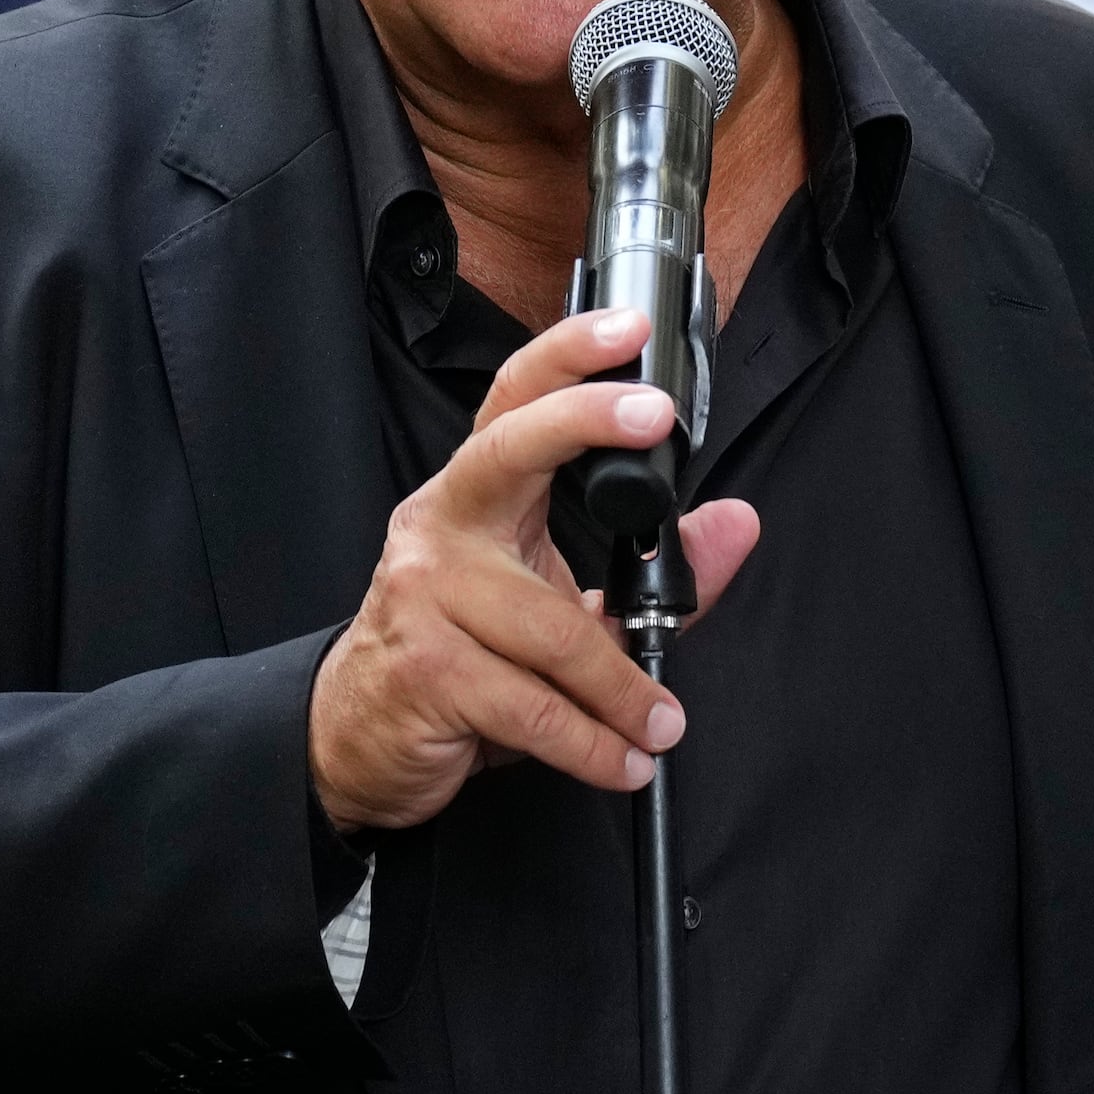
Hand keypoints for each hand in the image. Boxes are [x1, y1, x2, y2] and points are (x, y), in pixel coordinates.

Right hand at [307, 306, 762, 831]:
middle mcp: (440, 527)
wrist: (358, 737)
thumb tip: (736, 523)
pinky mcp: (428, 671)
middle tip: (655, 418)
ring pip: (553, 629)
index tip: (628, 333)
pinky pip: (533, 709)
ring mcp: (425, 596)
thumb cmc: (460, 658)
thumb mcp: (558, 606)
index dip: (568, 358)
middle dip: (585, 419)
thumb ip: (650, 569)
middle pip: (509, 451)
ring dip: (623, 689)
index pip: (513, 404)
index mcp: (473, 497)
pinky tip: (624, 760)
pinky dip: (593, 744)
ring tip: (662, 722)